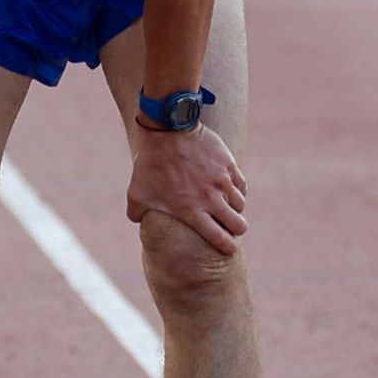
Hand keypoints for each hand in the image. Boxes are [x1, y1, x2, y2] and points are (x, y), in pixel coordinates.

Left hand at [125, 124, 247, 253]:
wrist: (167, 129)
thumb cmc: (150, 163)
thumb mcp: (136, 192)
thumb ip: (137, 213)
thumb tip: (138, 222)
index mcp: (191, 211)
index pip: (220, 238)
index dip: (227, 247)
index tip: (229, 248)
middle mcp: (211, 198)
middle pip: (239, 225)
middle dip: (236, 230)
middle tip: (231, 228)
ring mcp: (222, 181)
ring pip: (240, 204)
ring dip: (235, 209)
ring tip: (226, 207)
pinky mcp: (228, 165)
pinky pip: (241, 185)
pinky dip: (237, 190)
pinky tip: (228, 189)